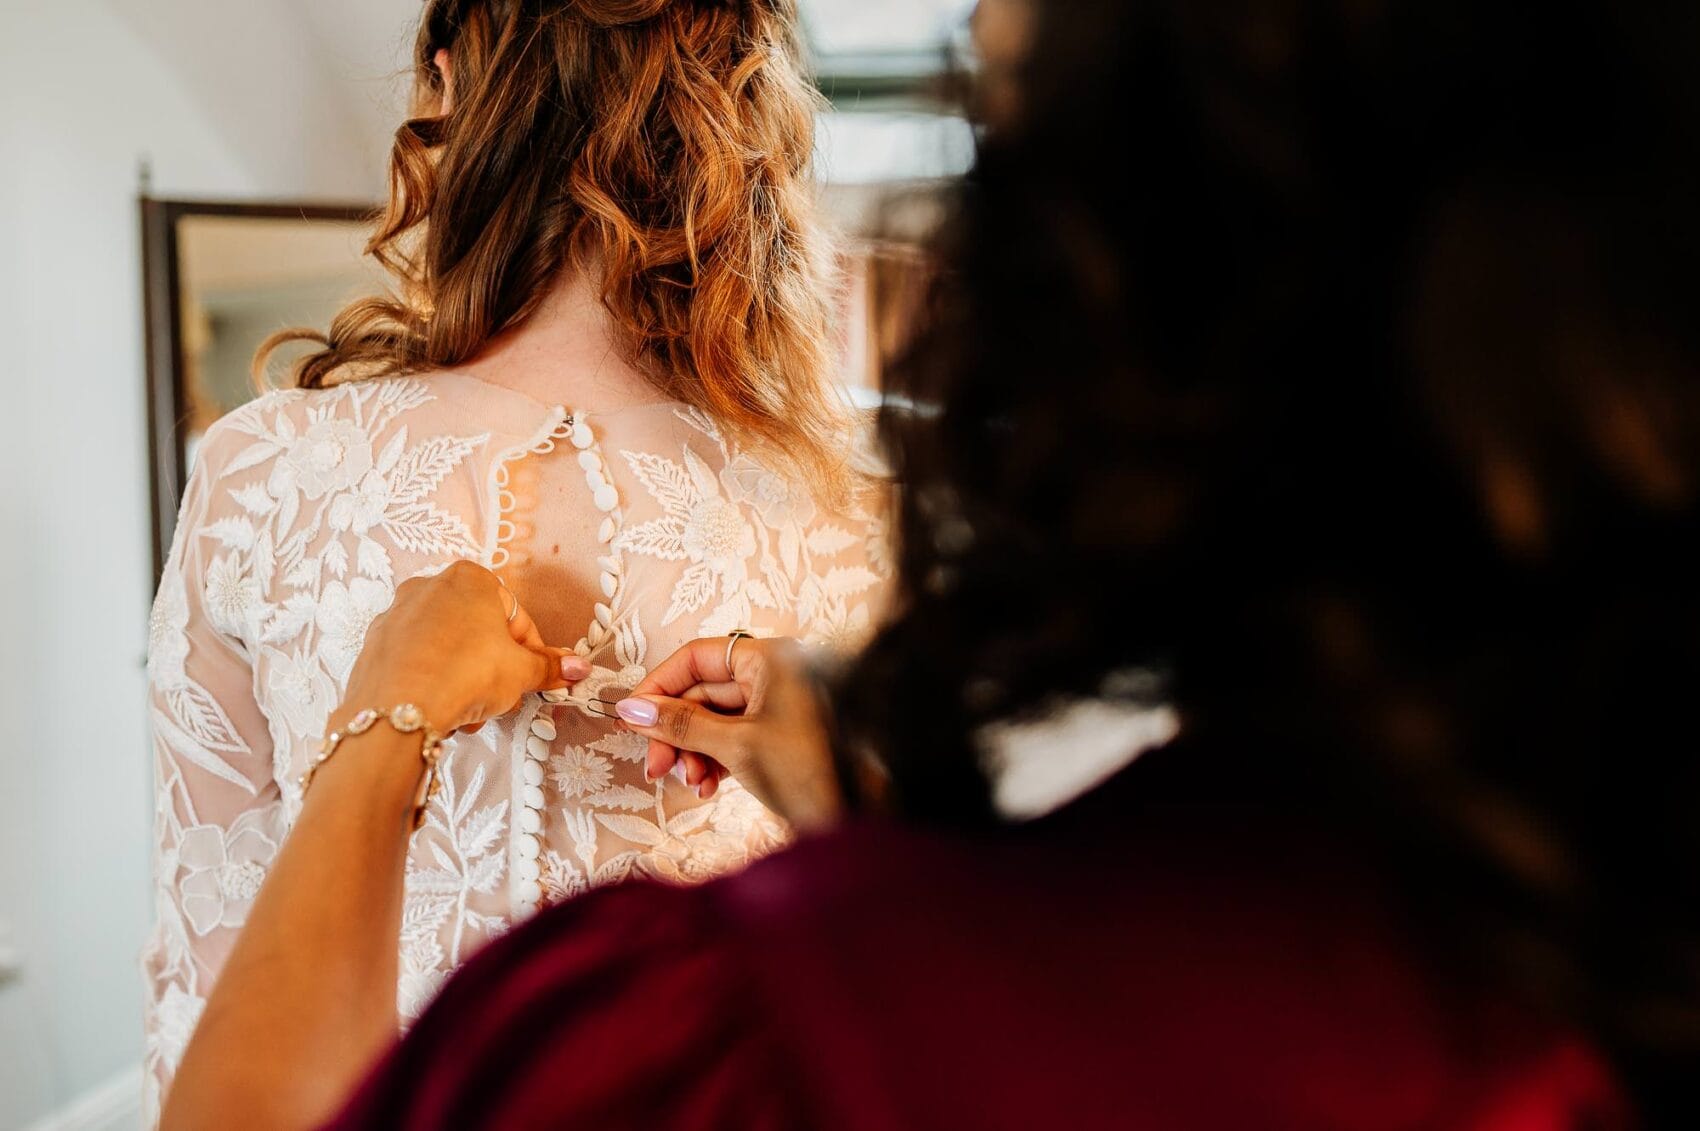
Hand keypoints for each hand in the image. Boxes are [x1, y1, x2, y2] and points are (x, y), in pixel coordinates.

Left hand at [337, 561, 589, 733]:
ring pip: (446, 649)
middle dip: (493, 668)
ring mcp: (396, 615)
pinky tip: (440, 709)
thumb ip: (549, 668)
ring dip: (464, 679)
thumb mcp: (521, 672)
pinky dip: (432, 682)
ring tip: (470, 711)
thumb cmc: (467, 674)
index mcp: (470, 578)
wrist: (399, 708)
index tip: (536, 678)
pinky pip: (416, 662)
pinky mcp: (374, 646)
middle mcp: (428, 586)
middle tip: (502, 697)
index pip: (515, 616)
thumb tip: (579, 668)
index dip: (532, 652)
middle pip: (478, 632)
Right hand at [615, 636, 843, 832]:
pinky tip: (707, 787)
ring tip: (692, 783)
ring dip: (693, 751)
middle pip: (702, 692)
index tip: (630, 716)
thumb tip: (632, 709)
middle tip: (655, 767)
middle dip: (675, 731)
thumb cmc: (811, 772)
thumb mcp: (737, 746)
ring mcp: (777, 706)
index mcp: (770, 659)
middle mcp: (774, 675)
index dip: (659, 685)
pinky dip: (714, 760)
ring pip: (714, 720)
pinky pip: (732, 739)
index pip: (697, 657)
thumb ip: (682, 724)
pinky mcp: (777, 737)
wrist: (861, 819)